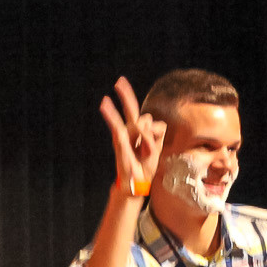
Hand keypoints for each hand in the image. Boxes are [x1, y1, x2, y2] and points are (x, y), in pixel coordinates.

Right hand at [99, 77, 164, 198]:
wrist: (135, 185)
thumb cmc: (144, 168)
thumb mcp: (155, 150)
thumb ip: (153, 134)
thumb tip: (144, 122)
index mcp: (143, 134)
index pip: (151, 121)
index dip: (156, 133)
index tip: (151, 150)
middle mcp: (132, 132)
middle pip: (132, 110)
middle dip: (126, 95)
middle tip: (119, 81)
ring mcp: (125, 136)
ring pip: (138, 121)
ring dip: (146, 136)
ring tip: (143, 152)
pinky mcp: (119, 142)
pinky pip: (118, 126)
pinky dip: (118, 120)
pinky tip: (110, 111)